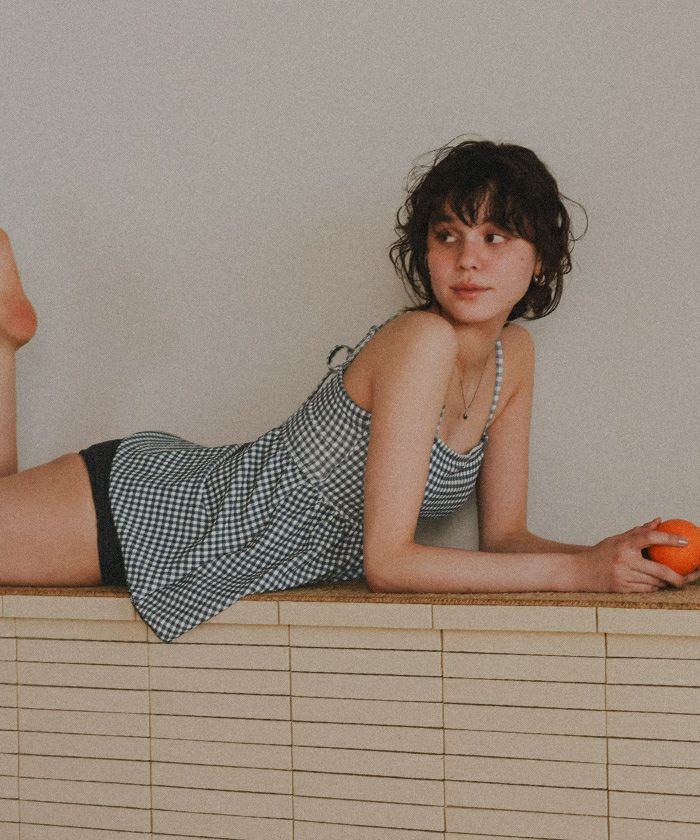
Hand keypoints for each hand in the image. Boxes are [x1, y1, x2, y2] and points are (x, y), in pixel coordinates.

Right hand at [580, 518, 696, 592]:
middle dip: (678, 576)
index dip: (669, 540)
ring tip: (679, 580)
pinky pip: (645, 590)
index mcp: (623, 544)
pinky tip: (662, 586)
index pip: (650, 538)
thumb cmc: (600, 553)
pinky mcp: (621, 589)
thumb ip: (639, 532)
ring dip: (667, 582)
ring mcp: (622, 576)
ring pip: (654, 582)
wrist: (578, 571)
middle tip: (691, 575)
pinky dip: (655, 587)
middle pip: (658, 570)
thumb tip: (659, 521)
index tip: (685, 542)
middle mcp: (623, 560)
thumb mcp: (617, 539)